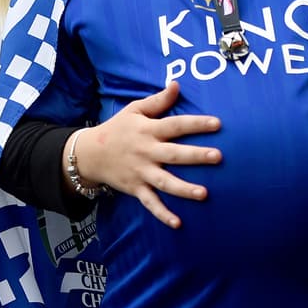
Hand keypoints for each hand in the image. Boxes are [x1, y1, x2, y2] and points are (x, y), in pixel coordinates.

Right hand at [74, 82, 222, 229]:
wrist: (89, 154)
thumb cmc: (117, 128)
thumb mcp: (134, 110)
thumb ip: (158, 100)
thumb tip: (176, 85)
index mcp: (148, 130)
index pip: (176, 125)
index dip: (196, 124)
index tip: (218, 124)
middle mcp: (146, 152)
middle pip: (174, 154)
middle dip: (196, 156)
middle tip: (218, 157)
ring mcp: (141, 172)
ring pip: (165, 182)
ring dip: (184, 189)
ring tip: (204, 194)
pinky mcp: (135, 188)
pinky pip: (150, 203)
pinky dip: (162, 214)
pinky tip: (178, 223)